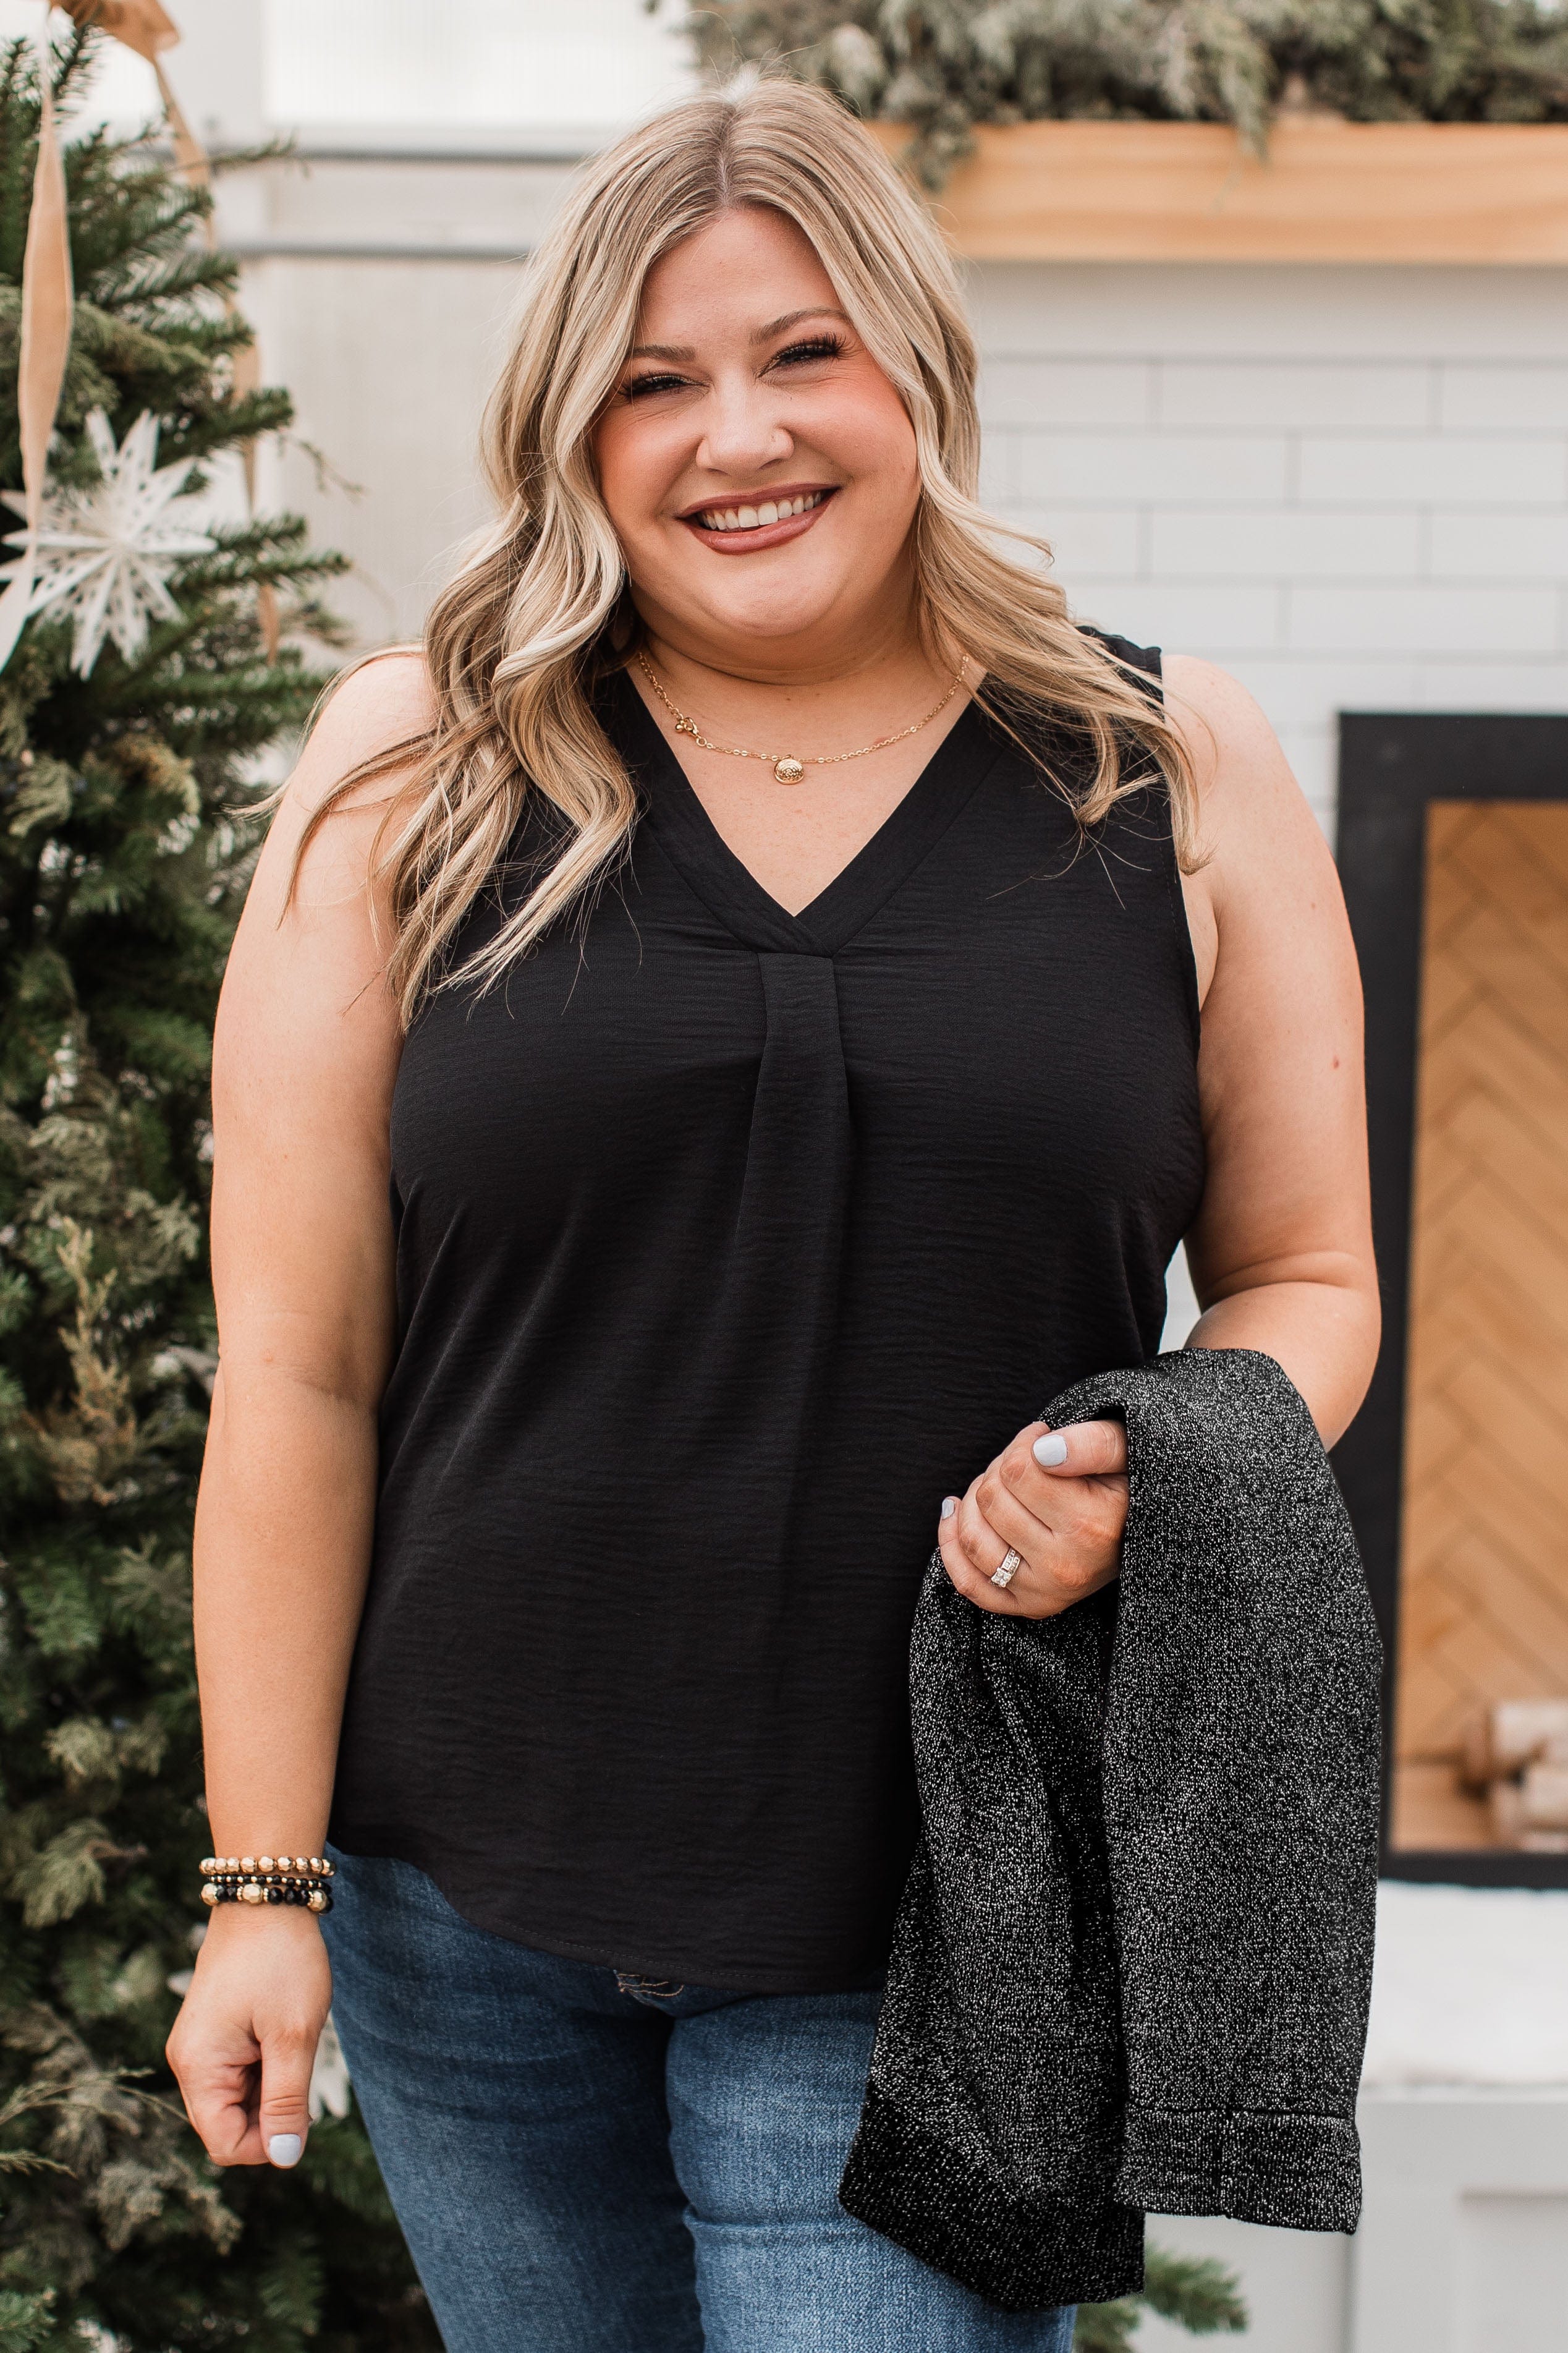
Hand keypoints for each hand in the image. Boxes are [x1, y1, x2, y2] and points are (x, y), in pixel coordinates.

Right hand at [166, 1903, 330, 2168]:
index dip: (269, 2143)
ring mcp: (200, 2047)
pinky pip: (240, 2073)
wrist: (266, 1898)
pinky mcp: (214, 2033)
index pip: (226, 2146)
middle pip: (230, 2126)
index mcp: (199, 2068)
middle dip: (272, 2112)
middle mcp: (189, 2063)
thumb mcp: (293, 2034)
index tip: (302, 2105)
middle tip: (299, 2061)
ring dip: (273, 2085)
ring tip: (291, 2039)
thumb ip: (287, 2100)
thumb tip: (284, 2159)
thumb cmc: (281, 1961)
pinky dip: (267, 2065)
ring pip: (239, 2100)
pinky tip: (284, 2032)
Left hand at [936, 1418, 1128, 1618]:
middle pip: (992, 1501)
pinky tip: (953, 1512)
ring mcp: (1044, 1592)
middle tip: (1023, 1463)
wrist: (1137, 1530)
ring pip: (974, 1537)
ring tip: (998, 1484)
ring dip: (973, 1501)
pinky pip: (969, 1582)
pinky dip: (951, 1545)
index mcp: (1094, 1526)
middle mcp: (1067, 1567)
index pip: (1020, 1471)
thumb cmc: (1125, 1483)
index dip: (1022, 1444)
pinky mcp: (1027, 1606)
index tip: (1039, 1438)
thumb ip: (1092, 1442)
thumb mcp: (1123, 1450)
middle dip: (999, 1469)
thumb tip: (1043, 1450)